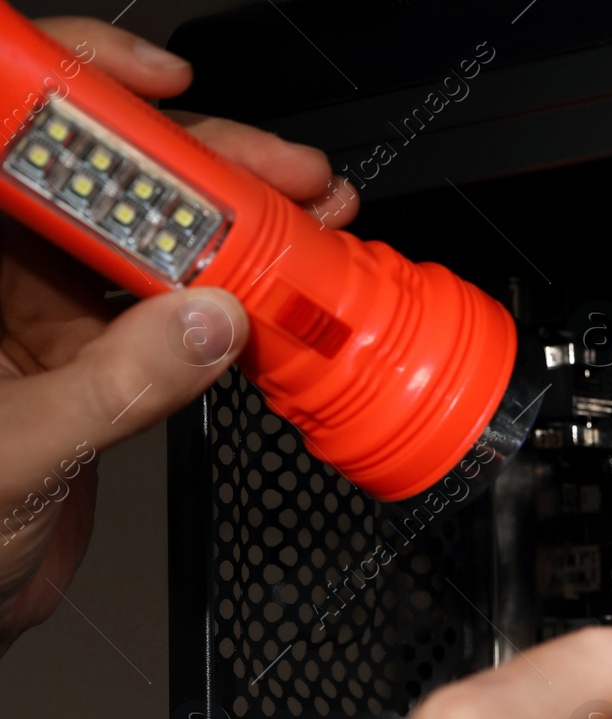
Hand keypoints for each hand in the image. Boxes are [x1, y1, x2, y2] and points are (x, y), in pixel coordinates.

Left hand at [0, 17, 358, 655]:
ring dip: (232, 230)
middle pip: (98, 177)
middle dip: (197, 165)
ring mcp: (41, 311)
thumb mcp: (11, 459)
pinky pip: (172, 309)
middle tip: (280, 177)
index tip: (158, 91)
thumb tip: (204, 326)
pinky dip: (233, 303)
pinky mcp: (91, 357)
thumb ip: (111, 389)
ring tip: (307, 225)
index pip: (5, 138)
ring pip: (146, 238)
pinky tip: (279, 298)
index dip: (80, 92)